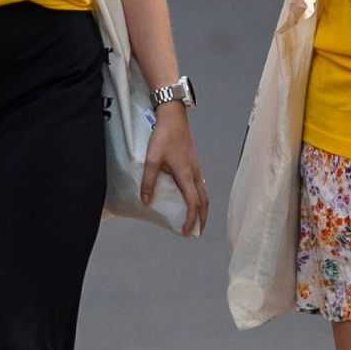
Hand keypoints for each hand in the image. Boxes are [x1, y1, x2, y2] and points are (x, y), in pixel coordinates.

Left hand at [142, 104, 209, 237]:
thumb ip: (148, 180)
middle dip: (202, 218)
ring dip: (202, 208)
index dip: (192, 219)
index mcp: (186, 175)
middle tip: (198, 232)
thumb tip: (146, 200)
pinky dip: (200, 197)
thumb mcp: (152, 159)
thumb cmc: (163, 136)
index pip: (193, 203)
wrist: (174, 117)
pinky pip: (200, 185)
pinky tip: (192, 199)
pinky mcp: (193, 163)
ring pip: (204, 193)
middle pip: (204, 201)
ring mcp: (196, 168)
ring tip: (197, 219)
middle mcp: (194, 173)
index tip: (188, 231)